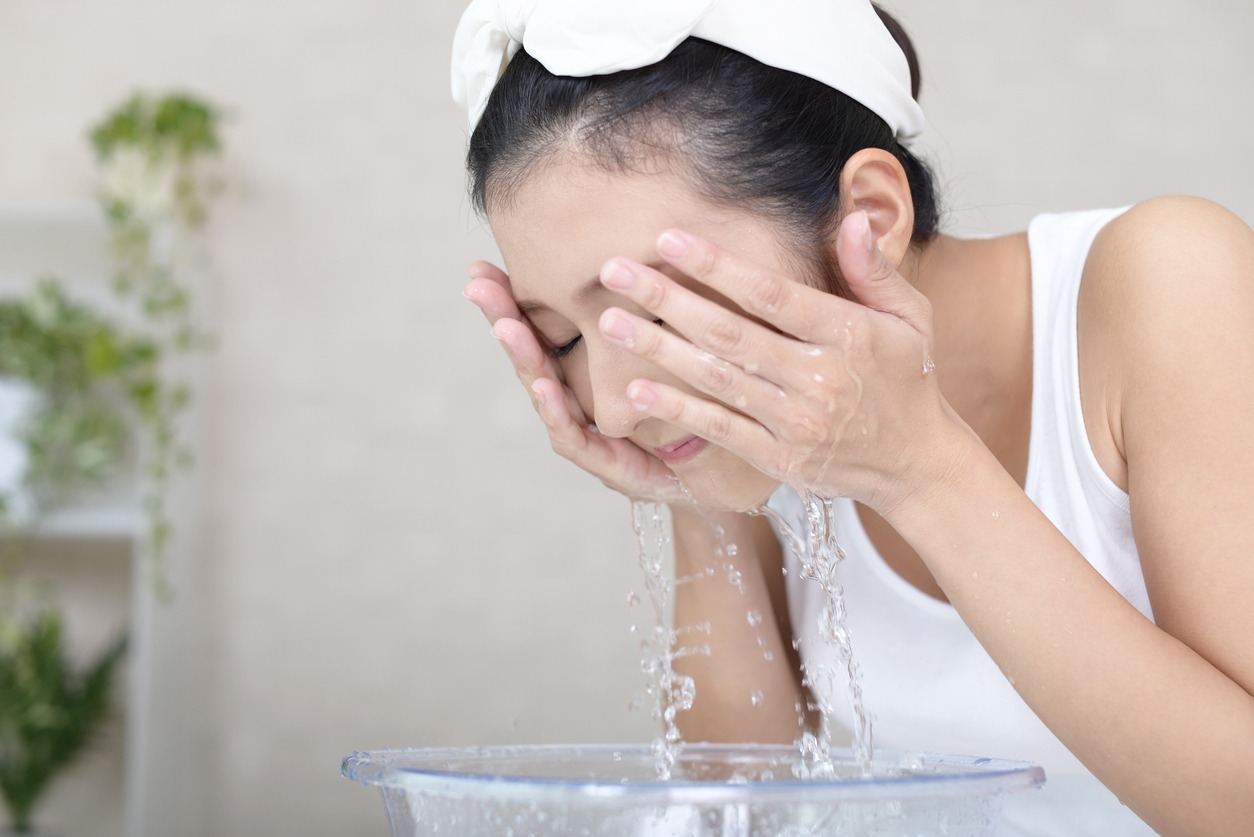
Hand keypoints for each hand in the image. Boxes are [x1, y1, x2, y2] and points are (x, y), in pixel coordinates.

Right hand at [464, 261, 687, 503]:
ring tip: (504, 326)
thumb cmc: (671, 408)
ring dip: (522, 356)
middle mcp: (569, 396)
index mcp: (578, 368)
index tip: (481, 268)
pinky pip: (570, 432)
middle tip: (477, 286)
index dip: (510, 299)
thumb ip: (639, 317)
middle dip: (501, 317)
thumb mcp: (655, 356)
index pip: (538, 327)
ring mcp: (579, 428)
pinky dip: (555, 409)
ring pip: (542, 387)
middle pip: (529, 351)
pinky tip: (545, 386)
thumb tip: (637, 259)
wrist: (699, 471)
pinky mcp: (600, 459)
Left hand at [594, 211, 958, 513]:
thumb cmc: (906, 379)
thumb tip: (851, 217)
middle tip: (613, 272)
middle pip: (729, 332)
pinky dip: (677, 410)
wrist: (917, 463)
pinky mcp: (781, 459)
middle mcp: (818, 378)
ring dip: (658, 349)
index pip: (770, 293)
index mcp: (847, 334)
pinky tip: (637, 390)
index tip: (667, 238)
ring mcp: (796, 423)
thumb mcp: (909, 317)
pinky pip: (721, 429)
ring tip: (609, 322)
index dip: (716, 265)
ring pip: (716, 379)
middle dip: (666, 299)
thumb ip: (874, 270)